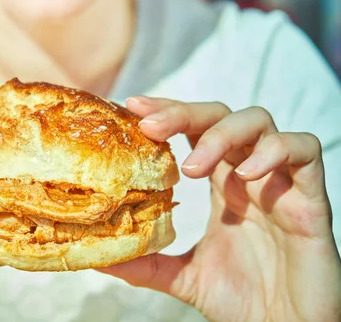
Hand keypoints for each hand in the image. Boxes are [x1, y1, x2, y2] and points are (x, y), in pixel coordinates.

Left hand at [101, 97, 340, 321]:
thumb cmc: (243, 301)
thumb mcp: (184, 277)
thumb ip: (146, 264)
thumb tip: (98, 257)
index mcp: (220, 184)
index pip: (194, 129)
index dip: (167, 112)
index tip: (134, 107)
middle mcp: (248, 174)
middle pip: (220, 115)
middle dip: (183, 112)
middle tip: (150, 125)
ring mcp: (280, 183)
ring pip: (259, 123)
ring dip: (222, 133)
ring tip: (193, 167)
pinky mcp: (311, 200)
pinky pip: (305, 151)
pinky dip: (274, 151)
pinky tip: (245, 173)